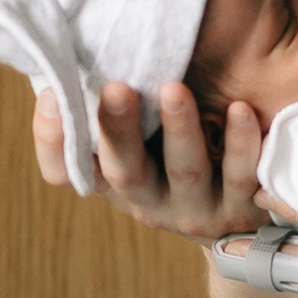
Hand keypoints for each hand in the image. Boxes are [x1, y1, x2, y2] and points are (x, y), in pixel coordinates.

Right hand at [31, 78, 264, 242]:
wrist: (245, 231)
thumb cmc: (182, 164)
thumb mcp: (139, 148)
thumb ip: (110, 113)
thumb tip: (70, 66)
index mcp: (116, 181)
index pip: (66, 171)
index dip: (53, 140)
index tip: (54, 93)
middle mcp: (150, 200)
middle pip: (125, 170)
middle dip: (118, 129)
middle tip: (115, 87)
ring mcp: (197, 209)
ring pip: (185, 170)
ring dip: (179, 130)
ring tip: (174, 90)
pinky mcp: (244, 209)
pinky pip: (242, 176)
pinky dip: (241, 144)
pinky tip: (240, 108)